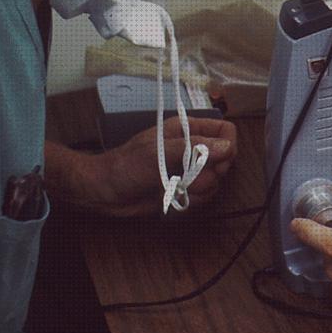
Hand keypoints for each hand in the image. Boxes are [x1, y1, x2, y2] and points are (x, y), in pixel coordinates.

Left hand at [44, 116, 236, 216]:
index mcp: (187, 130)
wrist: (104, 192)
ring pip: (215, 182)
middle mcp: (192, 148)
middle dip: (211, 175)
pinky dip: (190, 202)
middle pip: (225, 161)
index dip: (227, 148)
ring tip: (175, 190)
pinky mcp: (184, 190)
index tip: (215, 163)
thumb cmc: (126, 165)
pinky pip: (202, 198)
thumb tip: (227, 148)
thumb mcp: (158, 153)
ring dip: (199, 191)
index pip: (226, 132)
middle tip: (190, 180)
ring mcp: (189, 170)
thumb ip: (193, 149)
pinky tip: (171, 198)